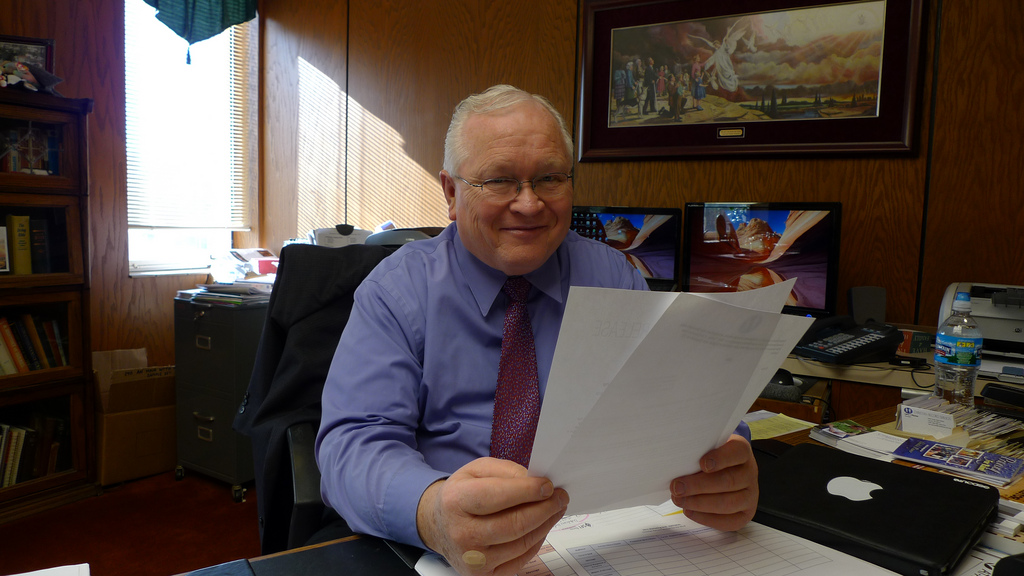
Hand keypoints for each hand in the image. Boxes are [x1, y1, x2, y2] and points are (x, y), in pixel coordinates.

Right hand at [416, 457, 568, 575]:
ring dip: (546, 524)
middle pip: (515, 523)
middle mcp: (462, 533)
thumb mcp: (475, 471)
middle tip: (560, 497)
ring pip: (523, 542)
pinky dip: (537, 541)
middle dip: (545, 508)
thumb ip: (505, 471)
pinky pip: (521, 558)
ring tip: (555, 509)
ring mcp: (473, 559)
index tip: (548, 486)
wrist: (439, 526)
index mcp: (456, 501)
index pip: (497, 496)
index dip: (528, 491)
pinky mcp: (484, 575)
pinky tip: (541, 526)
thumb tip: (535, 481)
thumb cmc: (461, 496)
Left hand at [669, 434, 757, 530]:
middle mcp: (750, 472)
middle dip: (699, 486)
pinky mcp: (746, 514)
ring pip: (728, 503)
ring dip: (699, 504)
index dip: (721, 458)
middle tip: (677, 487)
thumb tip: (677, 461)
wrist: (725, 471)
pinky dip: (706, 518)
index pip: (737, 452)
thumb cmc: (710, 456)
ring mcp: (751, 495)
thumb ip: (697, 451)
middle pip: (728, 481)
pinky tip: (689, 511)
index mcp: (741, 451)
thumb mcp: (706, 447)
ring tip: (679, 500)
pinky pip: (729, 521)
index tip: (702, 464)